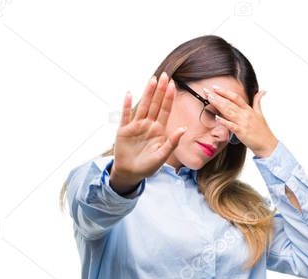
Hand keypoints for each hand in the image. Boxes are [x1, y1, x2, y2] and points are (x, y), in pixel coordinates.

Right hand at [111, 72, 185, 189]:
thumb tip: (183, 129)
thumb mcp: (162, 156)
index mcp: (159, 130)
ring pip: (143, 106)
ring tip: (152, 79)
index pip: (165, 110)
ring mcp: (136, 126)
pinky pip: (126, 115)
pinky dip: (127, 105)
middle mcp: (148, 125)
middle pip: (156, 104)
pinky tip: (130, 93)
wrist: (130, 174)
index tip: (173, 85)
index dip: (169, 98)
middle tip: (165, 75)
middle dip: (160, 90)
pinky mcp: (124, 130)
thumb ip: (172, 143)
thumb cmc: (147, 167)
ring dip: (147, 93)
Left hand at [205, 85, 277, 157]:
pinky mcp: (242, 132)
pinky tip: (217, 118)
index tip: (215, 87)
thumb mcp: (260, 113)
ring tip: (209, 99)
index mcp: (248, 110)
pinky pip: (231, 126)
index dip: (225, 92)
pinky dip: (224, 122)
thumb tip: (262, 91)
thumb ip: (258, 102)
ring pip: (229, 112)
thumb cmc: (263, 131)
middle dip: (217, 96)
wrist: (267, 144)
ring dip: (218, 105)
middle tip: (207, 91)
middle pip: (229, 103)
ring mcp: (243, 123)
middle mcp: (245, 114)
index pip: (235, 97)